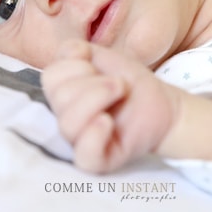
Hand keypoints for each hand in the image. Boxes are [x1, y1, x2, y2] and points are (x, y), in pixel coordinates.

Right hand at [41, 40, 179, 172]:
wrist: (161, 104)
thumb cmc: (130, 82)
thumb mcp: (102, 57)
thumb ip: (76, 50)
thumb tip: (70, 54)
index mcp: (62, 93)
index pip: (50, 77)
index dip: (74, 65)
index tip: (97, 66)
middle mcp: (66, 117)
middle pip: (59, 98)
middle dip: (92, 82)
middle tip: (118, 83)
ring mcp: (80, 141)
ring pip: (68, 124)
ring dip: (97, 98)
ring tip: (120, 92)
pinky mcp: (98, 160)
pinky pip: (84, 155)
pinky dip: (94, 135)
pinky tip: (108, 121)